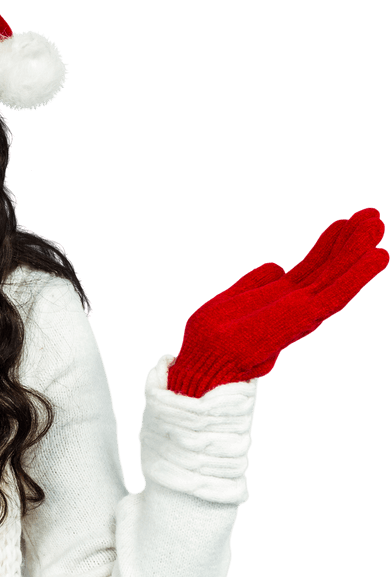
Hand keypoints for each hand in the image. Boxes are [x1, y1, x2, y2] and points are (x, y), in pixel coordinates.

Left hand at [167, 207, 387, 397]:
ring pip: (336, 276)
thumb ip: (253, 284)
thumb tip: (278, 266)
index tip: (343, 222)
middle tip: (371, 213)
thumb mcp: (228, 301)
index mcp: (278, 299)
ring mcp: (300, 311)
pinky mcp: (303, 318)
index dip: (328, 246)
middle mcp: (294, 304)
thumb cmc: (210, 339)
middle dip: (349, 241)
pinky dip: (358, 276)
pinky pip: (336, 294)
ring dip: (357, 250)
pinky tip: (380, 256)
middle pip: (328, 267)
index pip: (310, 268)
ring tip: (376, 222)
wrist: (204, 363)